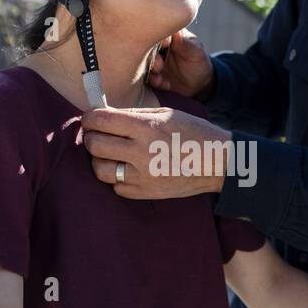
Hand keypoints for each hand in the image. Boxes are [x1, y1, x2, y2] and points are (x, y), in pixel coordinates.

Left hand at [81, 106, 231, 197]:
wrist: (218, 163)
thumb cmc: (193, 133)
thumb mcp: (165, 114)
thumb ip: (134, 114)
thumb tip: (104, 115)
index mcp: (146, 127)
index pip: (100, 121)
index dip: (89, 118)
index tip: (90, 118)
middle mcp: (141, 152)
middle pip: (94, 145)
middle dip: (91, 137)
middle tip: (98, 135)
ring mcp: (142, 176)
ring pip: (99, 170)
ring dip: (100, 160)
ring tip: (110, 154)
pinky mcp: (145, 193)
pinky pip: (116, 187)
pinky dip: (117, 178)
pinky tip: (127, 169)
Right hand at [148, 27, 214, 98]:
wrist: (198, 83)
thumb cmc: (198, 61)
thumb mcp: (194, 51)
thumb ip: (183, 42)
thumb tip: (174, 32)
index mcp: (168, 34)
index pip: (158, 30)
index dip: (158, 36)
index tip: (165, 44)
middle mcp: (157, 45)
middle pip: (146, 46)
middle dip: (152, 57)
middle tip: (160, 66)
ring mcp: (153, 59)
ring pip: (143, 62)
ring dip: (151, 72)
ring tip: (160, 79)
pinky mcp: (151, 73)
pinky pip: (146, 76)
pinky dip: (154, 82)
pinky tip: (166, 85)